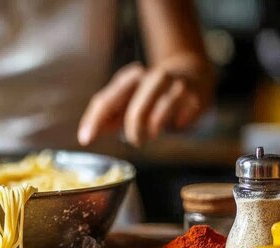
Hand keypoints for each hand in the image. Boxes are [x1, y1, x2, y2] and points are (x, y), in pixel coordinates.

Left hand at [77, 62, 203, 146]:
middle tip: (135, 141)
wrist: (192, 73)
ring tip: (153, 132)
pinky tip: (177, 122)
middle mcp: (151, 78)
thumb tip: (86, 135)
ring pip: (160, 116)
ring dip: (154, 130)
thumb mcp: (127, 102)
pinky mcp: (195, 96)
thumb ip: (107, 118)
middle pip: (135, 111)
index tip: (85, 139)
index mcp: (130, 79)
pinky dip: (178, 125)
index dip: (94, 121)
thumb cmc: (151, 94)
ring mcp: (175, 85)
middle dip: (133, 131)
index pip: (106, 101)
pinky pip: (182, 119)